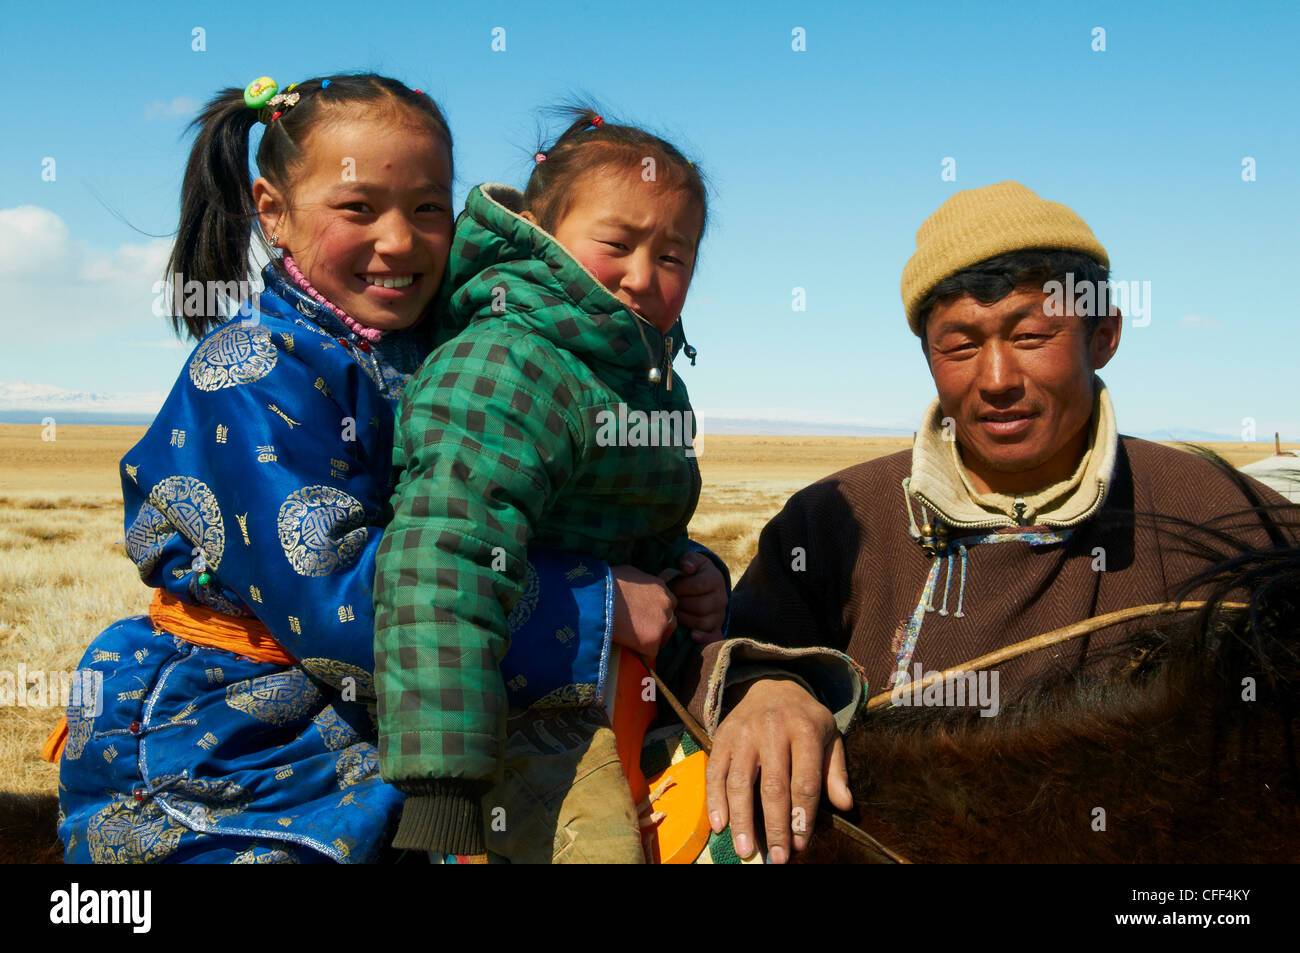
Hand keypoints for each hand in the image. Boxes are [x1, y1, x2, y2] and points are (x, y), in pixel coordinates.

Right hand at [611, 564, 676, 656]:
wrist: (597, 597)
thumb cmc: (605, 583)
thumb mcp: (627, 575)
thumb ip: (638, 584)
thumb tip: (633, 591)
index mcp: (660, 586)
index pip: (666, 603)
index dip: (655, 612)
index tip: (643, 617)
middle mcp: (666, 603)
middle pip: (670, 621)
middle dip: (658, 628)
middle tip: (641, 633)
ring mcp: (661, 622)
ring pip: (662, 637)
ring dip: (651, 641)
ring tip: (633, 644)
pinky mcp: (652, 639)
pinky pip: (650, 652)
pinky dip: (640, 653)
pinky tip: (627, 649)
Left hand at [668, 552, 726, 643]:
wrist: (707, 585)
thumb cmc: (694, 572)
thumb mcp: (692, 561)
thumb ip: (688, 560)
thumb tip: (686, 567)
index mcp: (715, 579)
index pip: (697, 586)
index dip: (680, 588)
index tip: (669, 587)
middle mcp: (722, 598)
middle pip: (700, 606)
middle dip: (681, 604)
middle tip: (670, 603)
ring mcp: (720, 614)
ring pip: (703, 622)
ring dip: (685, 619)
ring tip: (675, 613)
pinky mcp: (717, 627)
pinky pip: (713, 636)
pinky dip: (703, 638)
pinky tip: (691, 635)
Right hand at [705, 677, 852, 863]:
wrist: (771, 685)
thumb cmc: (804, 719)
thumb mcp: (829, 737)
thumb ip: (836, 771)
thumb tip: (846, 805)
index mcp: (805, 730)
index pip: (805, 782)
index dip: (803, 817)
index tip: (801, 845)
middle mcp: (773, 730)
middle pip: (773, 787)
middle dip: (775, 827)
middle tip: (778, 858)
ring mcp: (744, 733)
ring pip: (740, 782)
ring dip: (742, 821)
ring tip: (746, 850)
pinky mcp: (722, 737)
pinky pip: (715, 772)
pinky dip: (715, 801)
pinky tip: (720, 826)